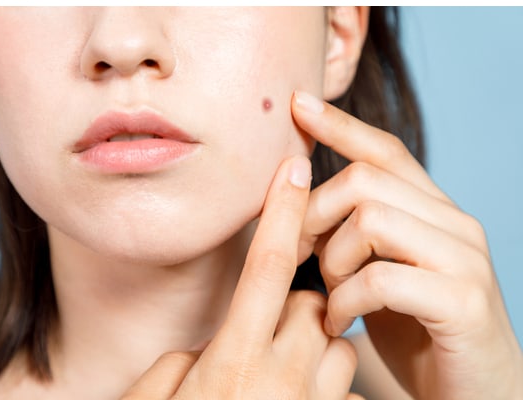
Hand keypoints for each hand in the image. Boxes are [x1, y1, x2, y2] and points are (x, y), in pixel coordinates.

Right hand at [121, 156, 361, 398]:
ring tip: (282, 371)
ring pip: (340, 344)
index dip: (282, 212)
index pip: (266, 267)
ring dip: (317, 344)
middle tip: (265, 331)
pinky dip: (329, 386)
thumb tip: (204, 345)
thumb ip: (177, 360)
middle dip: (294, 303)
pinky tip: (297, 399)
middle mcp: (284, 380)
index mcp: (235, 362)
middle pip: (311, 302)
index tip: (294, 168)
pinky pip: (349, 389)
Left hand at [291, 90, 522, 399]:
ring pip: (371, 220)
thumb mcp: (377, 273)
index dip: (339, 126)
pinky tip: (338, 323)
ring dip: (332, 261)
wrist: (476, 394)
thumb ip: (352, 237)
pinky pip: (380, 279)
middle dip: (314, 215)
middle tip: (299, 257)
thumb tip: (297, 208)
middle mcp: (455, 224)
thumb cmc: (416, 331)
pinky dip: (344, 301)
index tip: (298, 105)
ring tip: (328, 295)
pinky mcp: (463, 302)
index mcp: (433, 212)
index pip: (385, 150)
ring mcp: (464, 260)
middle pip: (365, 180)